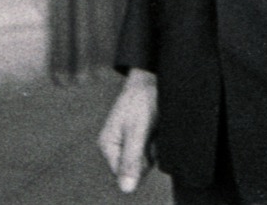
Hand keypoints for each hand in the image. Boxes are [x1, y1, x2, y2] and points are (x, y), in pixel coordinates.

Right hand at [98, 69, 158, 192]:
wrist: (152, 78)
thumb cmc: (141, 100)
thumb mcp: (137, 130)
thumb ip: (131, 159)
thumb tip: (126, 188)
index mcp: (108, 145)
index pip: (125, 172)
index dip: (140, 162)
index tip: (145, 141)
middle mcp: (117, 146)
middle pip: (137, 167)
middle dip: (148, 154)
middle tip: (150, 131)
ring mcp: (129, 141)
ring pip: (147, 158)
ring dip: (155, 147)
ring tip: (154, 127)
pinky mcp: (141, 136)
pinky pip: (153, 149)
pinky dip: (158, 141)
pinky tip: (158, 127)